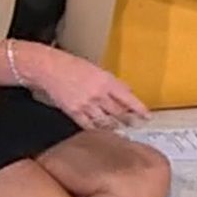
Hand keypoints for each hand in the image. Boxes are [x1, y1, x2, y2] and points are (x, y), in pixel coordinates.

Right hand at [15, 43, 149, 130]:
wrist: (49, 69)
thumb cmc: (72, 65)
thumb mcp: (97, 69)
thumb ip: (112, 83)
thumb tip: (127, 92)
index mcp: (106, 81)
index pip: (128, 98)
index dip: (139, 109)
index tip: (147, 116)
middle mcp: (98, 94)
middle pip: (119, 113)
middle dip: (129, 120)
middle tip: (136, 125)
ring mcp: (86, 105)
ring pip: (106, 122)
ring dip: (115, 126)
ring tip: (121, 129)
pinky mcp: (74, 112)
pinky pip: (89, 125)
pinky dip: (97, 129)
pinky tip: (102, 131)